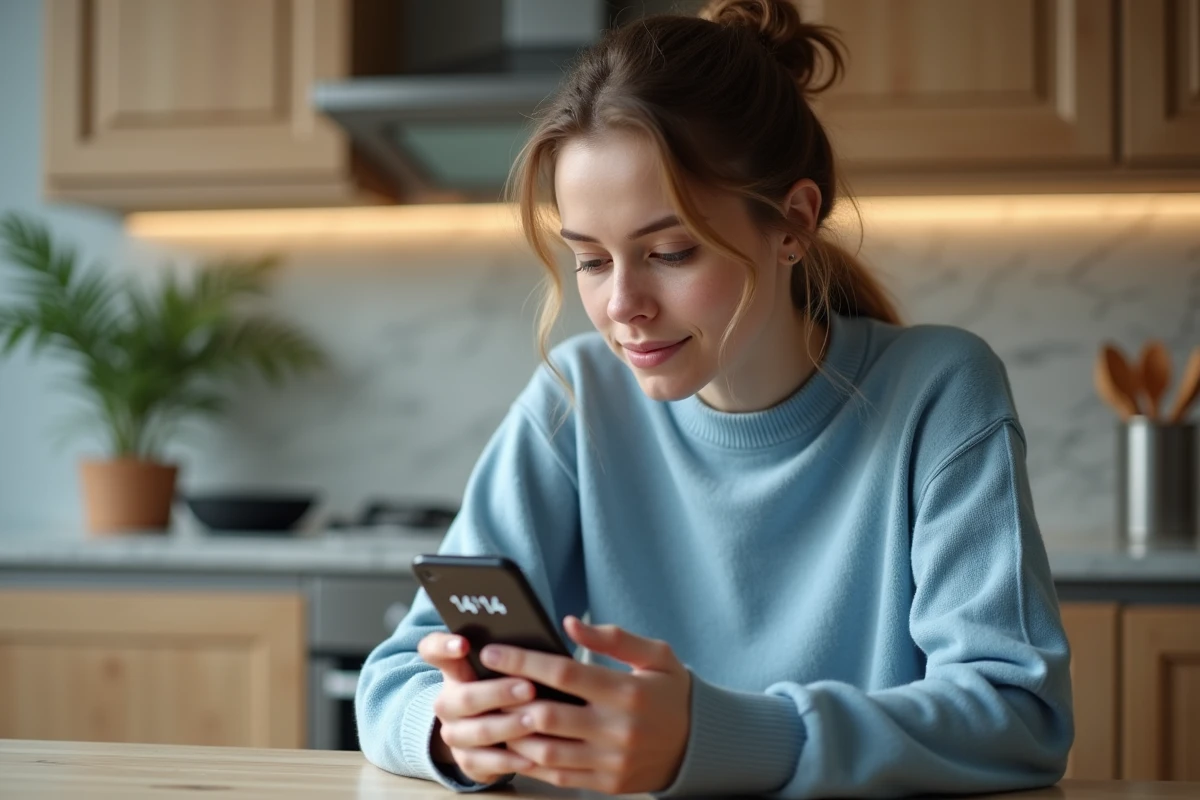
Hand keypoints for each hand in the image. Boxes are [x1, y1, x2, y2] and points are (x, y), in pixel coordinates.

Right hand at [417, 632, 537, 783]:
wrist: (489, 735)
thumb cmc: (504, 688)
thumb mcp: (501, 669)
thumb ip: (508, 653)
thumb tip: (536, 634)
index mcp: (453, 670)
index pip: (432, 650)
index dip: (443, 646)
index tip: (463, 644)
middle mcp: (447, 702)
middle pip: (464, 697)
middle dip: (498, 693)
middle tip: (528, 688)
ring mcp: (454, 733)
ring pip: (476, 731)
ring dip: (506, 726)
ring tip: (533, 721)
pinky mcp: (466, 761)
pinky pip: (484, 763)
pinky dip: (509, 760)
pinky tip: (532, 757)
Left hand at [485, 616, 692, 794]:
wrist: (701, 746)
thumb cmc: (672, 692)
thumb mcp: (656, 655)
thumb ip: (613, 638)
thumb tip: (569, 623)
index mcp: (628, 692)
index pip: (564, 673)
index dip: (523, 661)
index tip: (492, 652)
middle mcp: (617, 729)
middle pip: (547, 715)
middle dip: (507, 699)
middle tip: (482, 685)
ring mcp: (611, 761)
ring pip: (546, 751)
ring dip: (513, 734)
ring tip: (493, 715)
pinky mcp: (607, 783)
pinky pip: (558, 776)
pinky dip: (530, 762)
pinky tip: (514, 745)